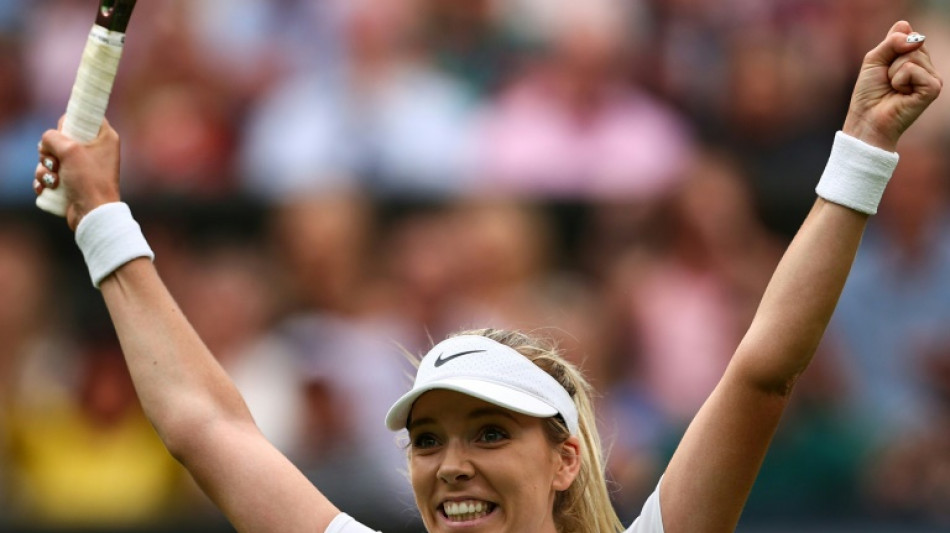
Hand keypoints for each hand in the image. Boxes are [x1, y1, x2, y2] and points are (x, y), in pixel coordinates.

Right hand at [34, 117, 121, 230]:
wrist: (93, 214)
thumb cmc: (88, 180)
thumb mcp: (70, 150)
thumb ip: (53, 137)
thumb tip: (46, 141)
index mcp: (105, 137)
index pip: (84, 117)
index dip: (69, 122)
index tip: (65, 133)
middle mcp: (96, 150)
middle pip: (61, 138)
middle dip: (50, 150)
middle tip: (55, 161)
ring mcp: (83, 167)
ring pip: (51, 157)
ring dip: (45, 168)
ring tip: (54, 180)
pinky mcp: (72, 182)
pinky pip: (50, 174)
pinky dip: (45, 181)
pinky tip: (47, 188)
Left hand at [843, 21, 941, 151]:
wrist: (867, 119)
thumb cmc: (869, 93)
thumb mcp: (874, 60)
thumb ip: (892, 41)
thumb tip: (913, 33)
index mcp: (914, 57)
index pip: (907, 33)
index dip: (890, 46)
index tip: (882, 66)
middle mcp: (926, 66)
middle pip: (911, 43)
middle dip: (890, 60)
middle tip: (887, 80)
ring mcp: (932, 77)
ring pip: (912, 55)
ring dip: (893, 72)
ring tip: (893, 88)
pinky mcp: (933, 88)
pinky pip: (912, 69)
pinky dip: (899, 80)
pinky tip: (901, 94)